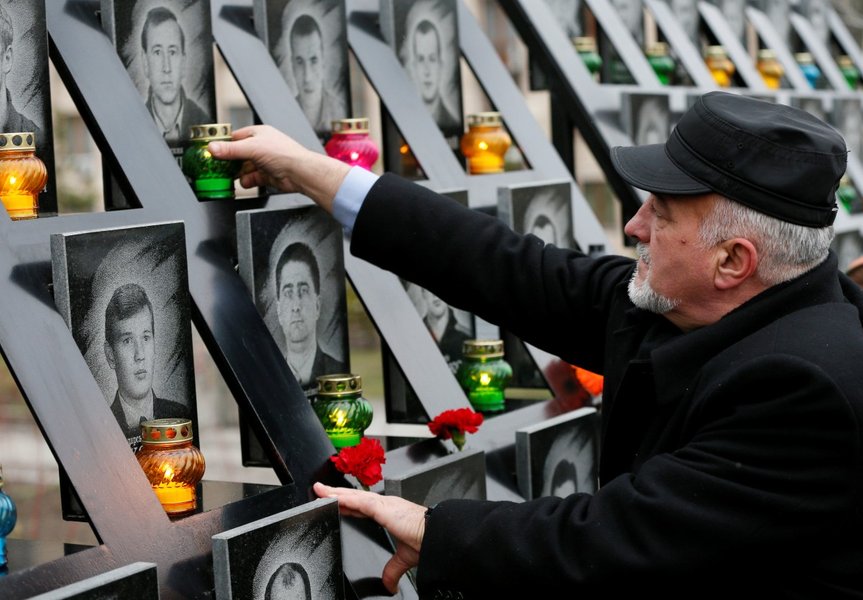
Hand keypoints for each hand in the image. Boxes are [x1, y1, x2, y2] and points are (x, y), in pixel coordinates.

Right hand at [207, 125, 349, 212]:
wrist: (300, 172)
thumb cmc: (284, 154)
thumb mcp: (252, 148)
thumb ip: (231, 150)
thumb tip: (213, 148)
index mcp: (258, 134)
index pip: (235, 138)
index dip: (223, 145)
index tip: (211, 151)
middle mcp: (261, 147)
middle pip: (238, 154)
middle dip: (229, 162)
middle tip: (217, 167)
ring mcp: (264, 162)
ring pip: (244, 168)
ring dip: (237, 173)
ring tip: (229, 177)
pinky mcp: (267, 175)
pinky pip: (252, 178)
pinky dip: (247, 181)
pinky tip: (245, 182)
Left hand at [314, 482, 426, 593]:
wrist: (438, 536)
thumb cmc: (427, 540)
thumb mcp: (404, 558)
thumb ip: (393, 569)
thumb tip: (389, 584)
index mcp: (390, 513)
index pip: (362, 506)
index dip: (348, 504)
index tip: (336, 502)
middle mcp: (386, 504)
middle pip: (354, 497)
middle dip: (337, 493)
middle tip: (321, 490)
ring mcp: (384, 504)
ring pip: (353, 496)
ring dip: (335, 492)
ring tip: (320, 489)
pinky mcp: (382, 508)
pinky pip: (357, 501)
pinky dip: (343, 499)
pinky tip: (331, 497)